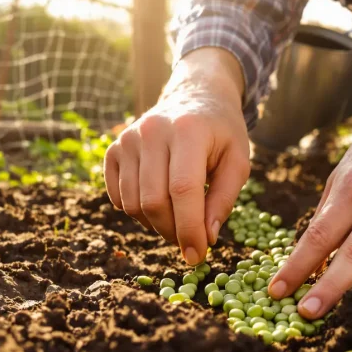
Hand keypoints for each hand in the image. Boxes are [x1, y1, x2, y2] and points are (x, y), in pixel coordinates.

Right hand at [103, 48, 250, 265]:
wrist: (196, 95)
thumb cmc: (222, 132)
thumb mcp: (237, 162)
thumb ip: (223, 200)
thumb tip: (205, 238)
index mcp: (188, 131)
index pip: (183, 190)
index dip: (189, 229)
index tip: (198, 256)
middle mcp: (152, 131)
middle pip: (153, 201)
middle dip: (173, 232)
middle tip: (191, 239)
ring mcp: (128, 139)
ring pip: (133, 204)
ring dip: (156, 225)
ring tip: (178, 218)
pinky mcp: (114, 149)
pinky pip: (118, 197)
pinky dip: (137, 211)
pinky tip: (159, 201)